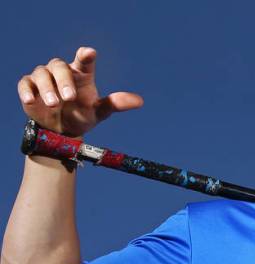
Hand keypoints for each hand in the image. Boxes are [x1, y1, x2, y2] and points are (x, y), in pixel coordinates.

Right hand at [17, 46, 142, 136]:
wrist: (62, 131)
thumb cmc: (83, 115)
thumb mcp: (99, 112)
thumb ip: (115, 104)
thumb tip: (139, 101)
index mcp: (81, 75)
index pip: (83, 61)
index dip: (86, 56)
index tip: (89, 52)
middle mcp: (62, 73)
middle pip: (59, 67)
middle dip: (64, 80)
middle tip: (69, 97)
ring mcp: (44, 78)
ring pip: (42, 73)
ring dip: (47, 88)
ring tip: (54, 103)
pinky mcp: (29, 87)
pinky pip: (25, 84)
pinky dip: (27, 91)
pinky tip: (31, 100)